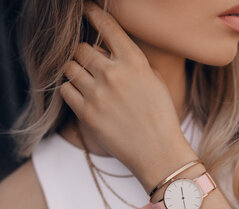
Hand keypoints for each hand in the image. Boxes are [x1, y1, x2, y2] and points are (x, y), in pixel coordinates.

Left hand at [60, 1, 193, 187]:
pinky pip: (65, 90)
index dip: (93, 14)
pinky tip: (82, 96)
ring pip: (70, 67)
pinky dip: (70, 89)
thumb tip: (109, 52)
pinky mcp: (87, 113)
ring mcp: (98, 94)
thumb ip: (132, 63)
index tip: (85, 9)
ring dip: (76, 71)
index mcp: (134, 62)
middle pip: (81, 48)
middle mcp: (113, 73)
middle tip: (90, 64)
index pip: (107, 26)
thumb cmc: (161, 117)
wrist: (158, 152)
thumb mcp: (155, 82)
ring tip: (86, 82)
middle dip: (84, 54)